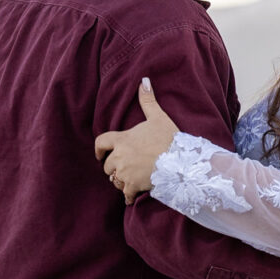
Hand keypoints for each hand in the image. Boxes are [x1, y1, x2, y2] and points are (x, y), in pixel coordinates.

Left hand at [94, 78, 179, 201]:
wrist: (180, 162)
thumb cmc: (169, 138)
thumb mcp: (158, 117)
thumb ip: (148, 100)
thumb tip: (144, 81)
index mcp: (122, 139)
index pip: (101, 143)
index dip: (99, 150)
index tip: (100, 155)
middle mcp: (120, 157)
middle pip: (107, 165)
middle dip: (113, 167)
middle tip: (122, 168)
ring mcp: (126, 172)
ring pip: (114, 180)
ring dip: (120, 180)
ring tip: (128, 180)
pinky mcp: (133, 186)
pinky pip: (125, 194)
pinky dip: (128, 196)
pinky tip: (131, 197)